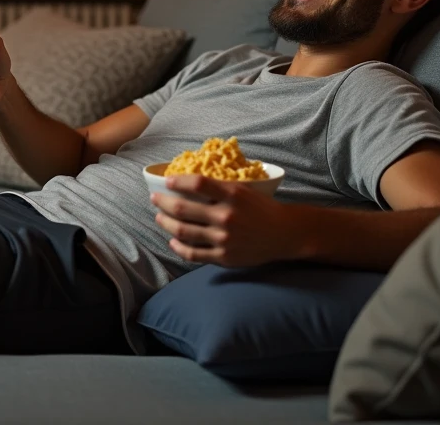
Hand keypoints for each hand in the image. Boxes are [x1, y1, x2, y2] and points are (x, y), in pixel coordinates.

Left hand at [150, 175, 306, 267]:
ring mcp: (224, 239)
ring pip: (183, 231)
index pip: (198, 184)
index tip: (167, 181)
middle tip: (154, 199)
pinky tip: (172, 241)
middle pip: (183, 209)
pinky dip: (178, 247)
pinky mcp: (224, 257)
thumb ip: (219, 188)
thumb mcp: (244, 190)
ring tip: (159, 218)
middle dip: (163, 203)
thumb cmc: (262, 208)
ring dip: (166, 223)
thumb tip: (189, 181)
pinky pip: (193, 254)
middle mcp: (226, 217)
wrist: (284, 234)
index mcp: (233, 195)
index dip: (178, 181)